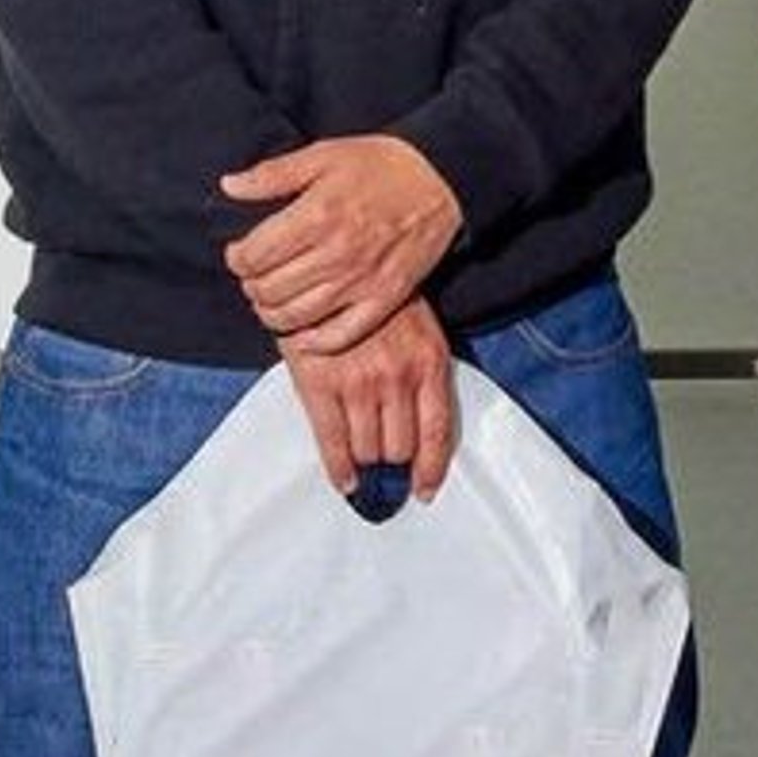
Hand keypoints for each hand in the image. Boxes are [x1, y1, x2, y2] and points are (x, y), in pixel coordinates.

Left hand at [221, 132, 465, 357]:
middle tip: (256, 277)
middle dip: (252, 285)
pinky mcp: (386, 298)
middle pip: (268, 289)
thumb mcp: (323, 155)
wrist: (442, 178)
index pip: (253, 255)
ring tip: (273, 300)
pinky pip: (340, 335)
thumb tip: (230, 186)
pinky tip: (304, 330)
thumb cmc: (380, 165)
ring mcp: (362, 280)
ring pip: (295, 317)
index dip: (237, 258)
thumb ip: (273, 174)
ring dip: (273, 313)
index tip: (241, 254)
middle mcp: (336, 252)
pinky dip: (314, 341)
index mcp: (316, 215)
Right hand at [278, 297, 457, 502]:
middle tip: (386, 473)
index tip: (423, 489)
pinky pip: (332, 442)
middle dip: (393, 464)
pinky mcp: (321, 384)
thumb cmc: (378, 301)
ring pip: (368, 450)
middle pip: (399, 447)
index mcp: (427, 362)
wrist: (331, 268)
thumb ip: (425, 375)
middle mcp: (397, 377)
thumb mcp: (421, 330)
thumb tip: (424, 428)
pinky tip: (343, 480)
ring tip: (363, 470)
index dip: (430, 469)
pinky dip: (339, 469)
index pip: (436, 432)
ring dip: (366, 464)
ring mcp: (358, 382)